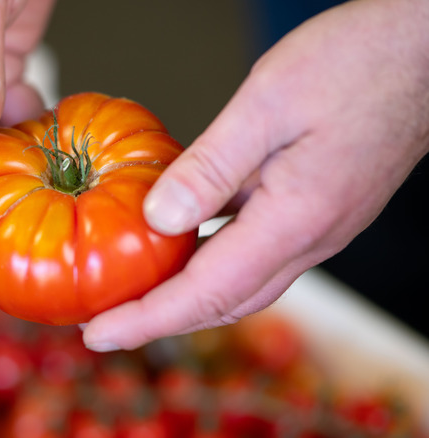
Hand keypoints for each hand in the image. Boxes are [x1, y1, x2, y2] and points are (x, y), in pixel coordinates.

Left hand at [83, 0, 428, 351]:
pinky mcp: (315, 210)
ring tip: (136, 296)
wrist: (422, 50)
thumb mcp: (267, 104)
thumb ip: (211, 167)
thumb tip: (159, 218)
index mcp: (295, 220)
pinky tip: (182, 244)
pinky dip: (211, 263)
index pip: (207, 292)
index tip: (100, 333)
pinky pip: (254, 253)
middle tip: (106, 324)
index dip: (148, 320)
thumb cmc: (358, 63)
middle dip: (161, 320)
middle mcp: (310, 237)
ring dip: (187, 298)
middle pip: (224, 302)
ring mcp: (317, 228)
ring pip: (241, 284)